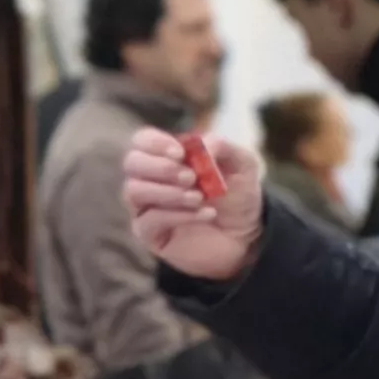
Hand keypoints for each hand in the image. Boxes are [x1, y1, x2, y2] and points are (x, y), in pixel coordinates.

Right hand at [123, 128, 265, 277]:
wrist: (246, 237)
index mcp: (167, 156)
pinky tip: (206, 214)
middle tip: (191, 177)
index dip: (156, 143)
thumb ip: (224, 147)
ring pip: (134, 191)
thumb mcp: (243, 164)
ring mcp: (145, 206)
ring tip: (199, 198)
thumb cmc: (238, 197)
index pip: (143, 141)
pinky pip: (149, 220)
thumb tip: (204, 143)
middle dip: (160, 167)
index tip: (180, 153)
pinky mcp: (149, 233)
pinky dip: (178, 215)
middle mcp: (150, 179)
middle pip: (132, 163)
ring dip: (168, 192)